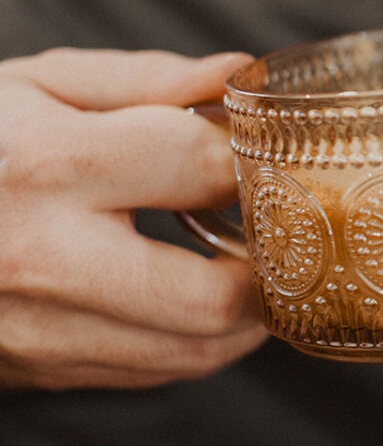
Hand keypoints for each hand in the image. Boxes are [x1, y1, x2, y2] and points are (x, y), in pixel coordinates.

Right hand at [0, 48, 267, 388]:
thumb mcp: (35, 85)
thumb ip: (147, 80)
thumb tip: (239, 75)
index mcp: (48, 166)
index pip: (202, 170)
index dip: (259, 161)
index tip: (273, 157)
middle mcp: (42, 258)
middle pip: (215, 297)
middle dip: (272, 270)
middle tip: (285, 236)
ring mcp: (35, 328)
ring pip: (193, 352)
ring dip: (246, 317)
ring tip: (252, 268)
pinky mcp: (34, 369)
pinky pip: (150, 370)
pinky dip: (195, 340)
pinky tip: (195, 297)